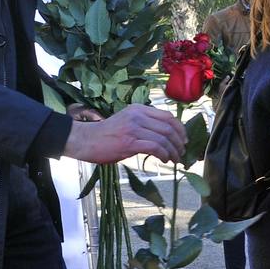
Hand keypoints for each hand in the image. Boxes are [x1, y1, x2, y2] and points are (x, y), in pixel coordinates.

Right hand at [63, 105, 186, 165]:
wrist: (86, 140)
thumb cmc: (106, 134)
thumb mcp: (126, 121)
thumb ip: (143, 123)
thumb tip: (165, 135)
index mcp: (137, 109)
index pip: (167, 116)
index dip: (180, 129)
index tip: (183, 139)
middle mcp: (137, 116)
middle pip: (169, 128)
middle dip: (179, 142)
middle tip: (181, 152)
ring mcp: (133, 128)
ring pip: (164, 139)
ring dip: (173, 151)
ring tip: (173, 159)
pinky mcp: (130, 142)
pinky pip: (155, 148)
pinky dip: (164, 155)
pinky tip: (163, 160)